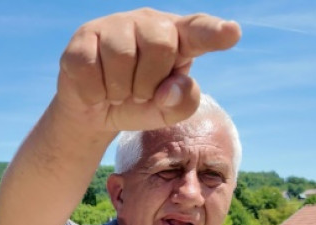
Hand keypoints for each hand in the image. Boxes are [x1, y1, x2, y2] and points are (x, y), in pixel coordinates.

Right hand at [53, 8, 240, 133]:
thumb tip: (167, 91)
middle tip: (138, 93)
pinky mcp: (84, 37)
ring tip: (116, 92)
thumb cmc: (138, 103)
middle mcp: (148, 23)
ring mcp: (114, 25)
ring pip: (122, 56)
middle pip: (160, 46)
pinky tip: (95, 89)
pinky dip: (93, 92)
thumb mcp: (167, 111)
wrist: (93, 111)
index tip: (231, 33)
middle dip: (148, 82)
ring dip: (119, 90)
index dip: (214, 32)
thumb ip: (183, 103)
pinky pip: (90, 67)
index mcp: (178, 36)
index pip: (200, 30)